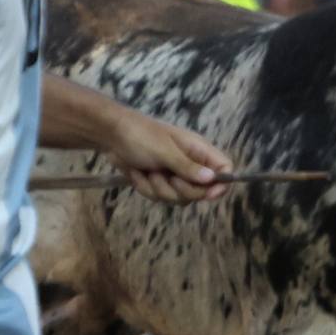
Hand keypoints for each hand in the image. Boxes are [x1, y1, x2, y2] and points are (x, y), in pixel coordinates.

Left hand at [101, 108, 233, 204]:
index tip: (209, 194)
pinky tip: (138, 173)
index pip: (224, 168)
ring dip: (159, 188)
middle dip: (181, 189)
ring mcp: (175, 175)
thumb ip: (188, 167)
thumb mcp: (165, 151)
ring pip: (179, 198)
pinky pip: (161, 198)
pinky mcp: (160, 183)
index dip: (221, 183)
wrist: (111, 136)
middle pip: (202, 191)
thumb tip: (213, 178)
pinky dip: (146, 188)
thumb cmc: (140, 135)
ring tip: (148, 171)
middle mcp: (191, 164)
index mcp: (198, 150)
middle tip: (168, 177)